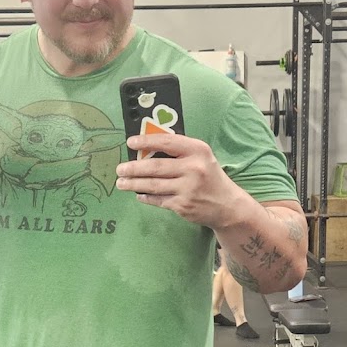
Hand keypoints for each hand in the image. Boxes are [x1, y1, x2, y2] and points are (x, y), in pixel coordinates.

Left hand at [115, 133, 240, 228]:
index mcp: (198, 150)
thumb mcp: (201, 157)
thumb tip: (146, 149)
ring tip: (121, 182)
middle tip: (120, 168)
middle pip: (155, 166)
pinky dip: (146, 197)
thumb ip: (178, 152)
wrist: (227, 206)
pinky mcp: (182, 205)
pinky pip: (158, 199)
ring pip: (153, 185)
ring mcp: (187, 188)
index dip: (146, 141)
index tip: (130, 142)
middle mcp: (193, 168)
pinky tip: (138, 194)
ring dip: (133, 183)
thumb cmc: (209, 177)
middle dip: (133, 168)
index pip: (167, 142)